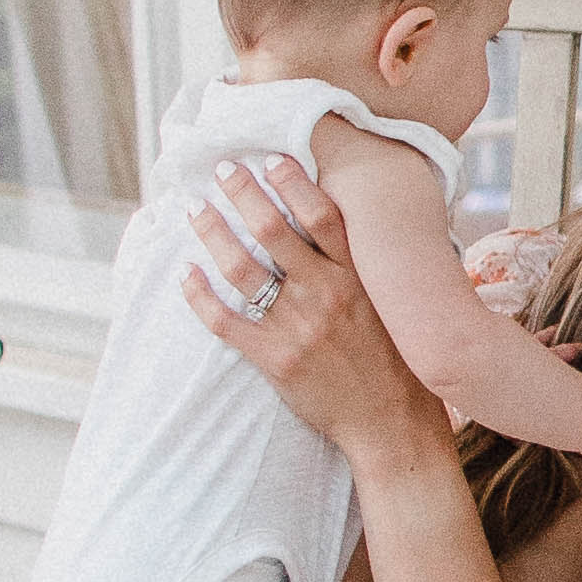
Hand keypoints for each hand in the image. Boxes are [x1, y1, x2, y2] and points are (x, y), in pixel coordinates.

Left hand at [181, 156, 430, 463]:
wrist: (391, 421)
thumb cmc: (394, 361)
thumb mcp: (391, 304)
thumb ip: (365, 268)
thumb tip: (343, 230)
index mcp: (357, 277)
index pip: (322, 214)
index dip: (293, 182)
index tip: (270, 160)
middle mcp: (326, 294)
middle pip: (273, 230)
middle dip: (242, 194)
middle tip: (223, 170)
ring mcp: (297, 327)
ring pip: (242, 269)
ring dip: (213, 233)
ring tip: (196, 210)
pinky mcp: (274, 358)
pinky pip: (224, 321)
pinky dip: (199, 295)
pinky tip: (186, 274)